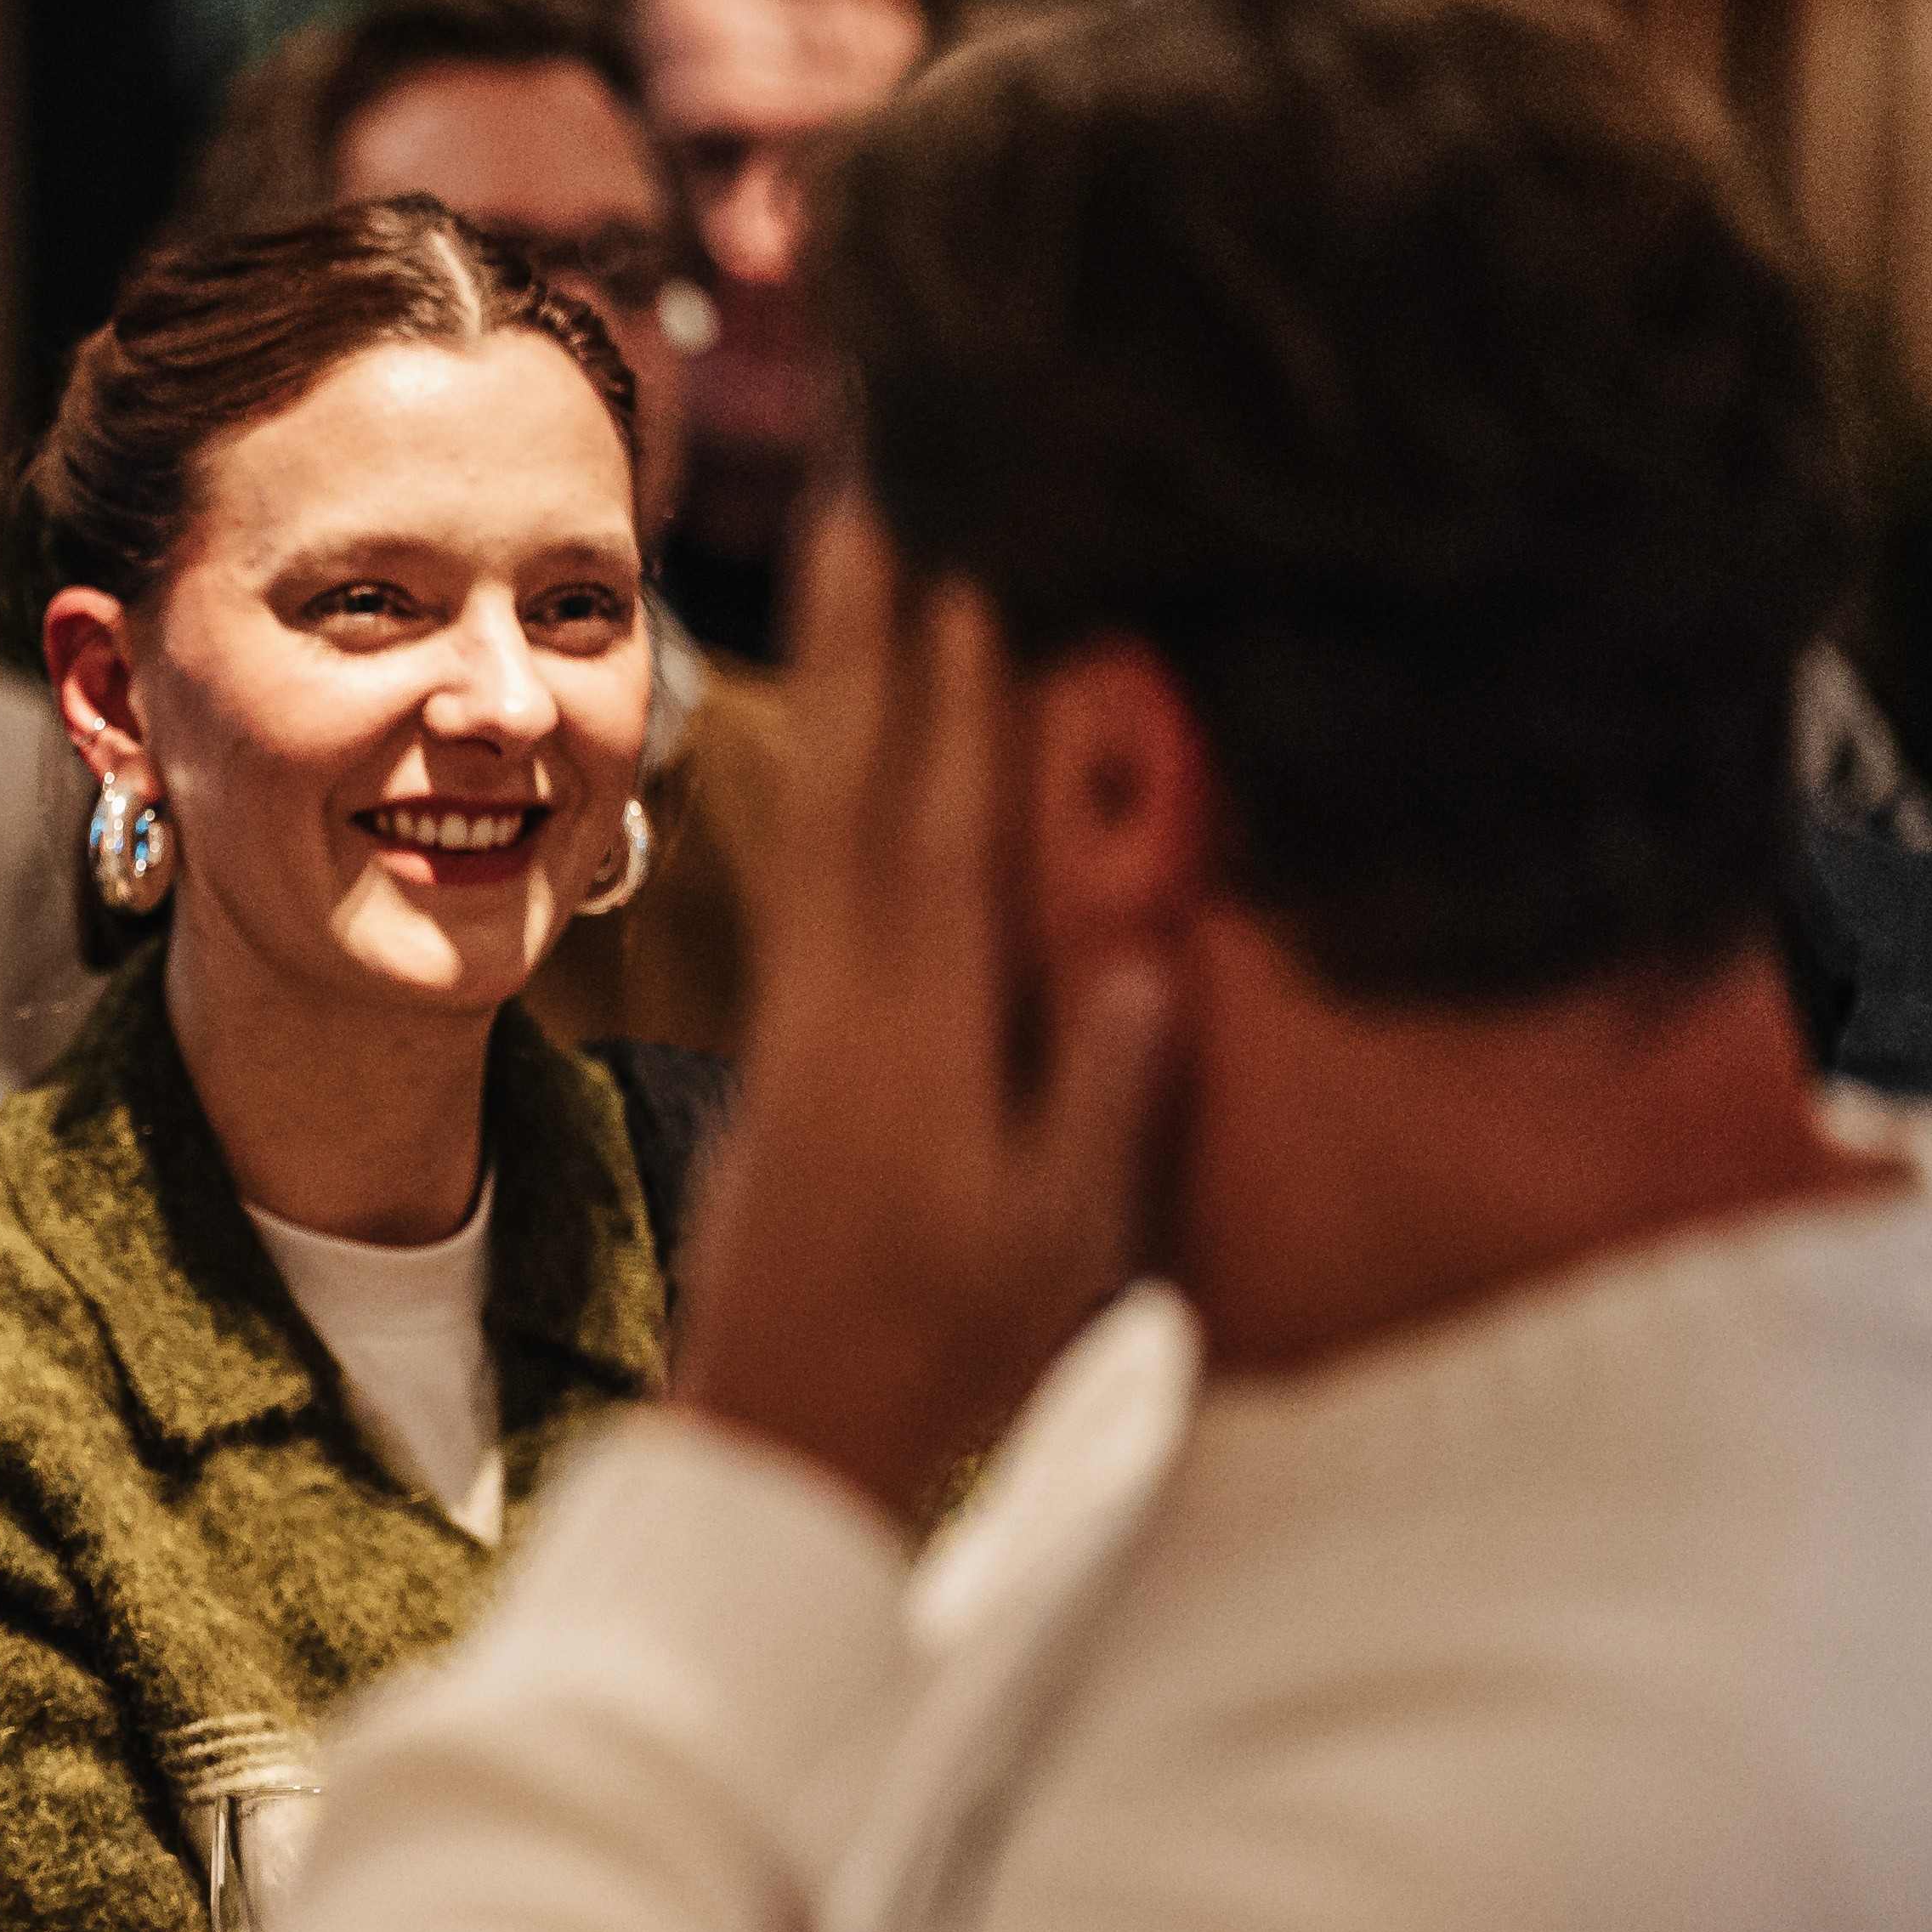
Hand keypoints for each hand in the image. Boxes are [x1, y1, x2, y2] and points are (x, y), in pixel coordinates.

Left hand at [671, 503, 1172, 1524]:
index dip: (954, 701)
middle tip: (861, 505)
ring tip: (846, 571)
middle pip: (853, 781)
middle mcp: (844, 998)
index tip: (963, 572)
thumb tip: (1151, 960)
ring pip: (821, 813)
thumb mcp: (1057, 1238)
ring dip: (837, 686)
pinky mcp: (789, 1041)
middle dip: (861, 638)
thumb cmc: (942, 1345)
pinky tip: (850, 737)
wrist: (780, 1425)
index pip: (940, 830)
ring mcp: (805, 1014)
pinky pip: (810, 872)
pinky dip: (833, 779)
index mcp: (915, 1034)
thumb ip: (1100, 1096)